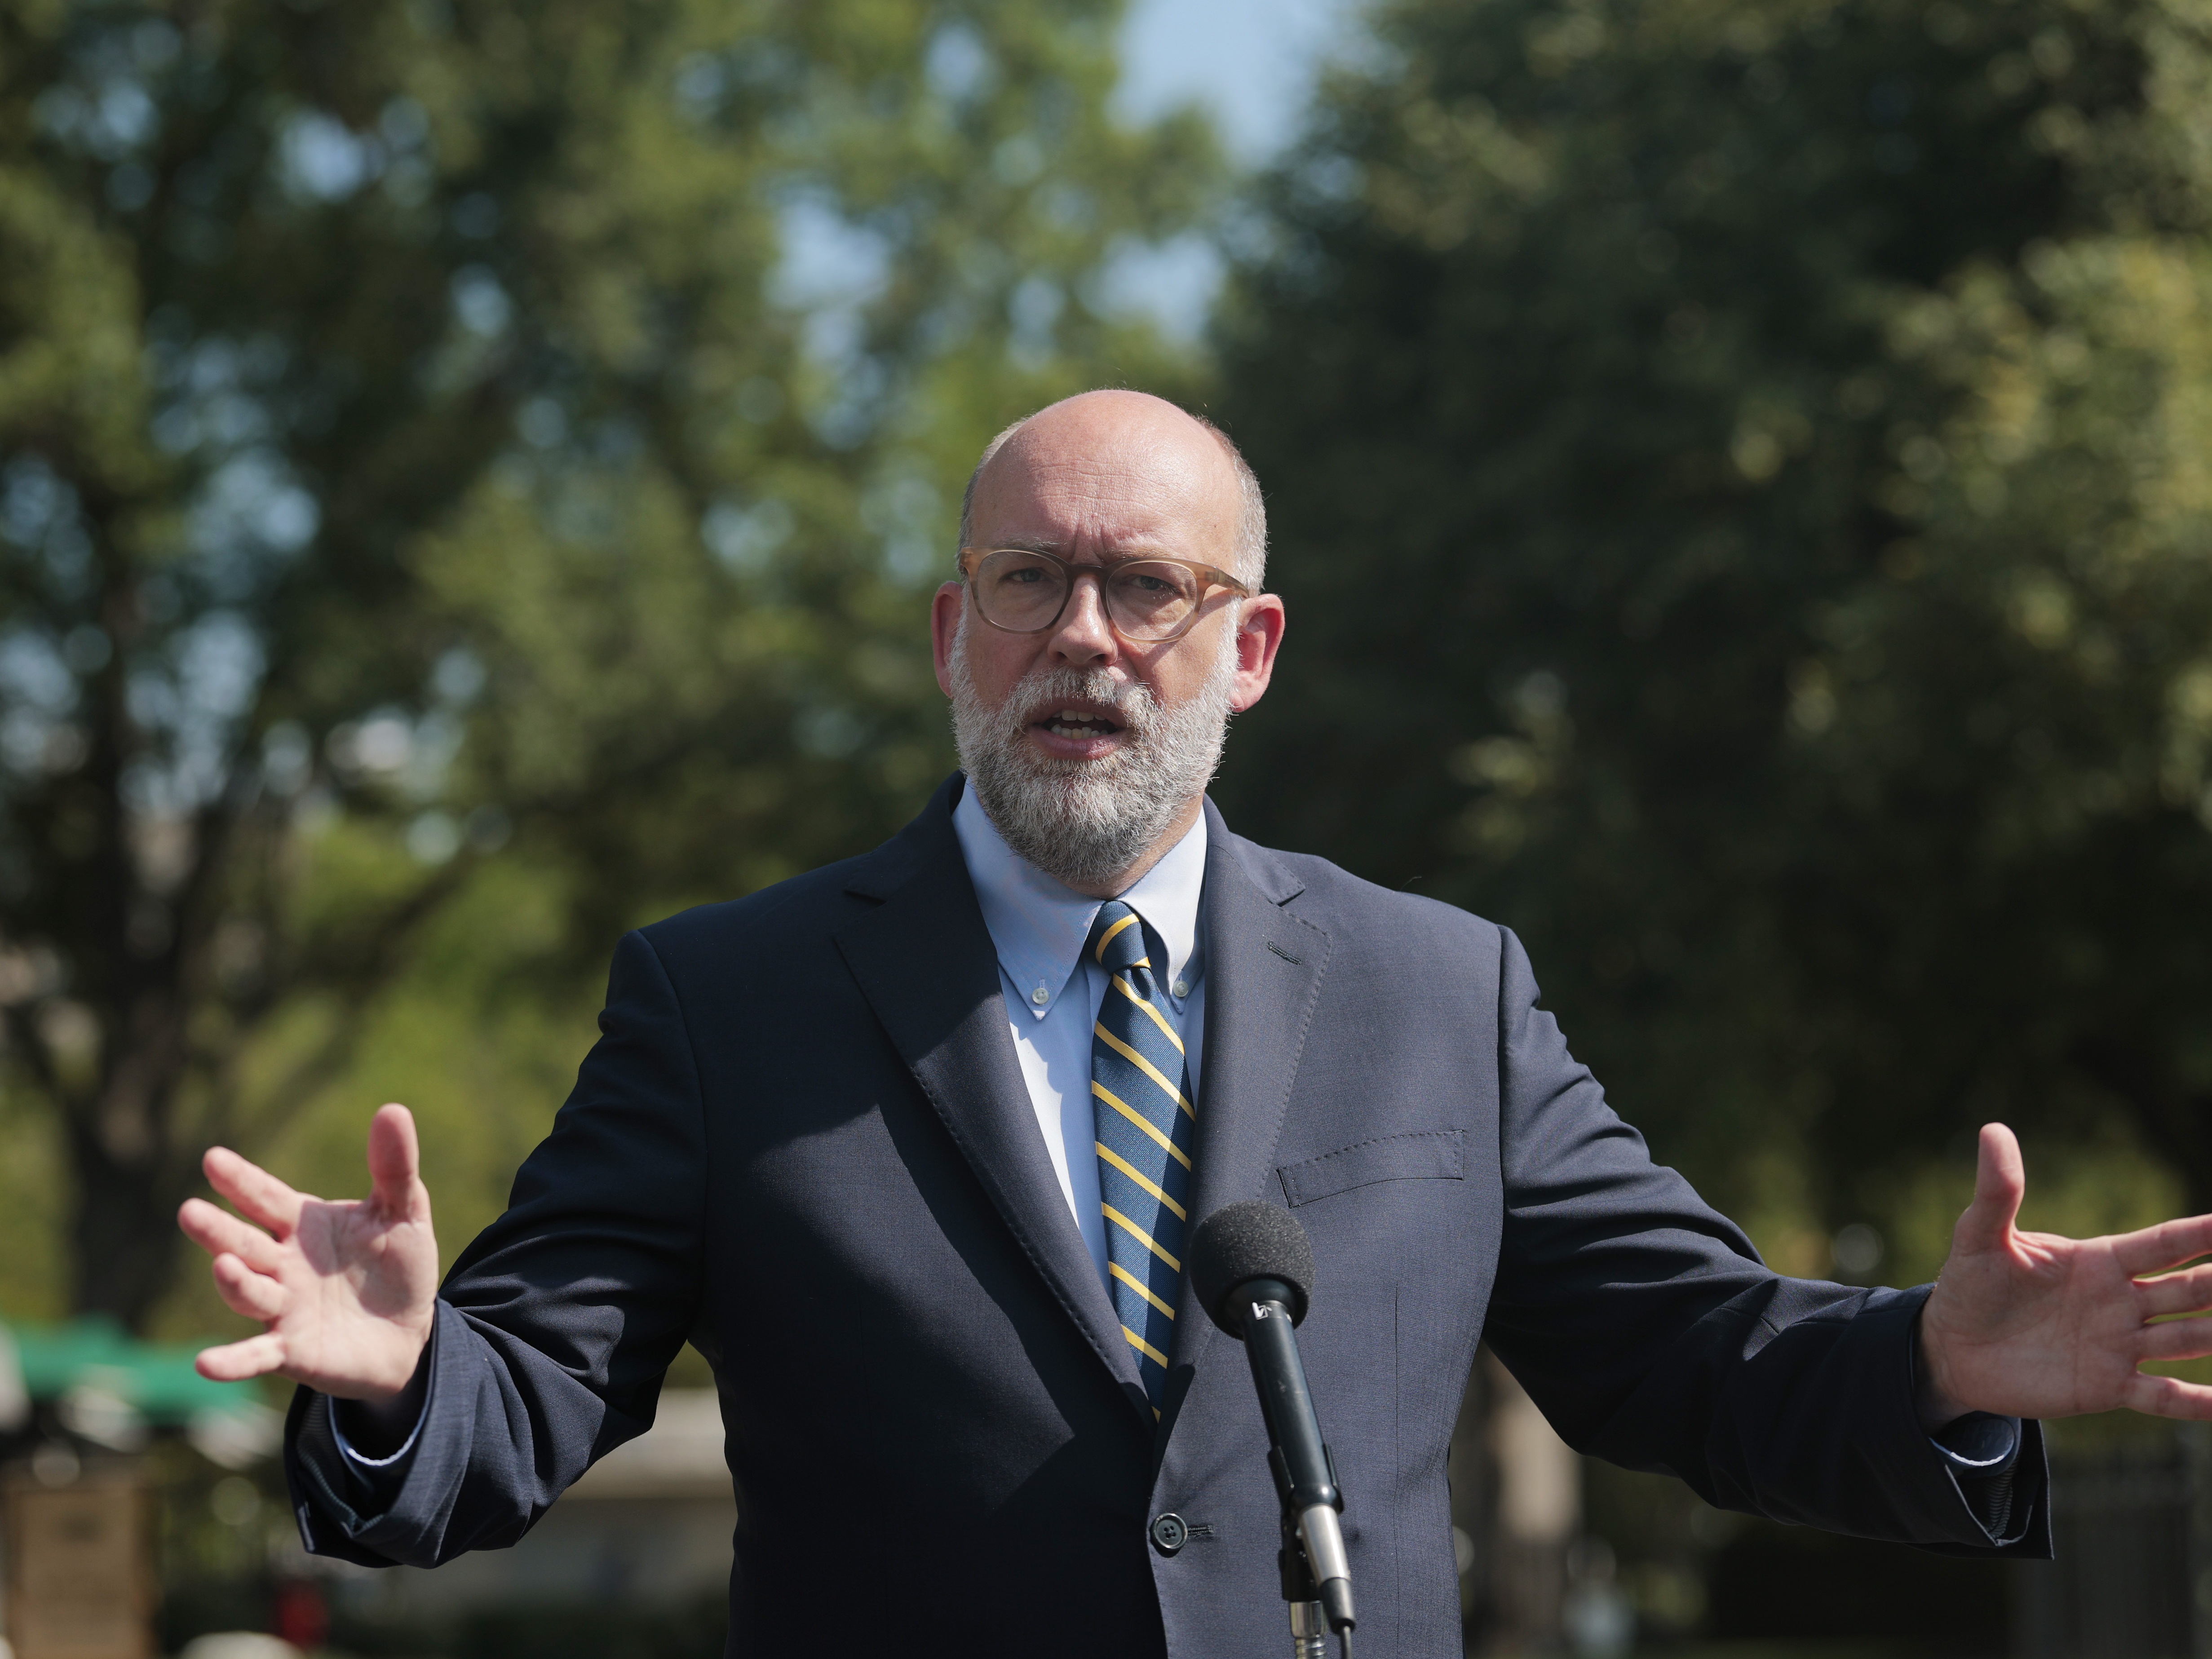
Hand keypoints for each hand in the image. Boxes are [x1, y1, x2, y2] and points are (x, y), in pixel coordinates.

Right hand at [179, 1103, 438, 1401]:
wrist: (411, 1333)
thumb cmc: (397, 1267)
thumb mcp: (403, 1212)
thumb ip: (394, 1167)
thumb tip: (393, 1109)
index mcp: (302, 1226)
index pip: (265, 1198)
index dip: (240, 1180)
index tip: (213, 1158)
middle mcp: (282, 1265)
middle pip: (244, 1243)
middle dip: (218, 1230)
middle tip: (189, 1211)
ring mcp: (282, 1309)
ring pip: (248, 1293)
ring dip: (233, 1282)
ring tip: (224, 1266)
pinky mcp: (292, 1351)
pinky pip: (256, 1356)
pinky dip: (231, 1361)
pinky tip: (205, 1364)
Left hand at [1917, 1123, 2211, 1426]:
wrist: (1952, 1348)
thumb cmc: (1971, 1286)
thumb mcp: (1980, 1237)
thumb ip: (1997, 1192)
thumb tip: (1992, 1129)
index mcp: (2100, 1261)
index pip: (2165, 1244)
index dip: (2204, 1233)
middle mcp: (2122, 1302)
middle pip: (2191, 1290)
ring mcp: (2119, 1345)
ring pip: (2189, 1339)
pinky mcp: (2107, 1387)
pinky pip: (2162, 1396)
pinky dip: (2196, 1401)